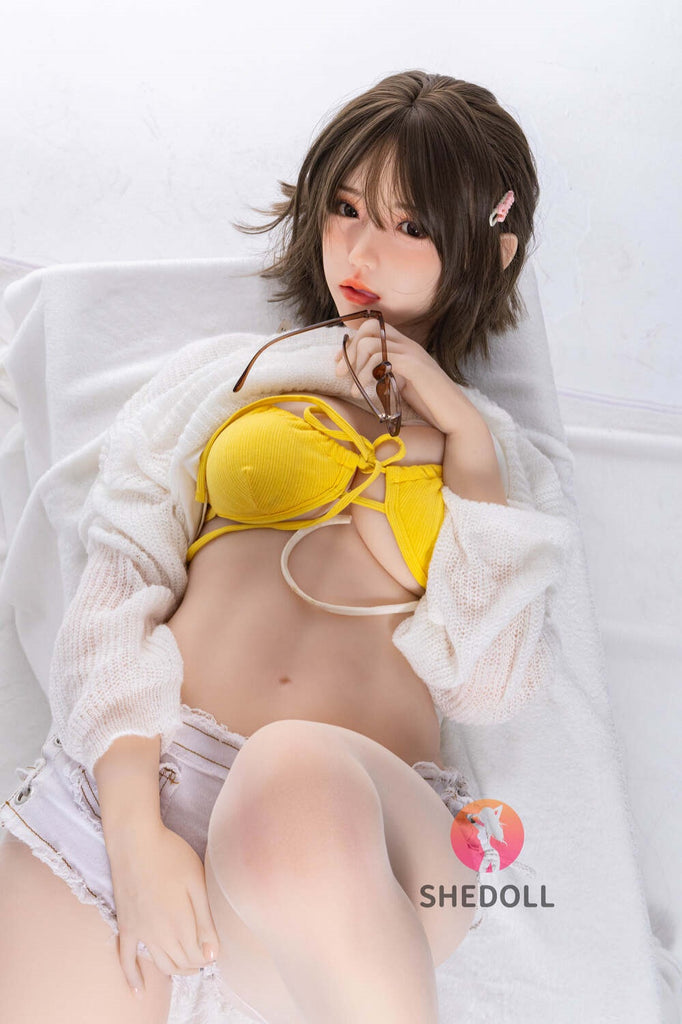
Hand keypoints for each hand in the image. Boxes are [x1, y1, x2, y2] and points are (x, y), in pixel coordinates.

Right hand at [107, 820, 220, 993]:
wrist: (135, 841)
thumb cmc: (171, 855)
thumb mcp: (197, 882)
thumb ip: (205, 921)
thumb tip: (212, 955)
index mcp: (179, 923)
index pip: (197, 956)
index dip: (208, 956)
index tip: (215, 949)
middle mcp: (158, 934)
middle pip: (180, 962)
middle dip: (195, 964)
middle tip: (205, 956)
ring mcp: (139, 932)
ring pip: (160, 964)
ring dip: (175, 970)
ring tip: (187, 966)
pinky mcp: (125, 926)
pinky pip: (125, 959)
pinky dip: (132, 977)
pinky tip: (139, 992)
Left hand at [334, 319, 464, 434]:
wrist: (456, 417)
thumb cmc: (430, 405)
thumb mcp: (402, 385)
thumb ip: (386, 375)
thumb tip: (364, 375)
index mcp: (405, 347)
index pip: (372, 329)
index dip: (350, 343)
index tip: (339, 364)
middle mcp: (408, 344)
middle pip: (369, 328)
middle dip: (348, 350)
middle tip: (339, 374)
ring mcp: (412, 353)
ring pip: (370, 342)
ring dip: (354, 365)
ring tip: (353, 389)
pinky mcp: (413, 366)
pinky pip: (380, 358)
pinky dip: (365, 374)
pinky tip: (364, 391)